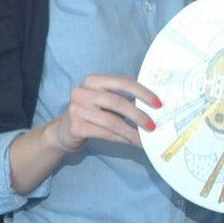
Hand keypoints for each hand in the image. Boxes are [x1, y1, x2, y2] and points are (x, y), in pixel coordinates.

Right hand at [45, 75, 159, 155]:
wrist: (65, 131)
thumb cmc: (92, 113)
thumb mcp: (104, 100)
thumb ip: (123, 98)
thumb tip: (153, 106)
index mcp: (94, 80)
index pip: (122, 82)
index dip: (142, 92)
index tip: (158, 104)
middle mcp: (82, 91)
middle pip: (117, 102)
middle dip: (138, 115)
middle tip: (153, 125)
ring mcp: (77, 109)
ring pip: (112, 121)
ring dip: (132, 132)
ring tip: (144, 139)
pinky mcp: (76, 127)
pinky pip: (105, 134)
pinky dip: (121, 139)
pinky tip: (131, 142)